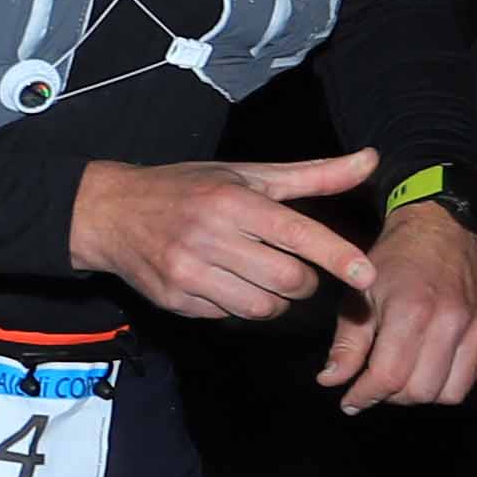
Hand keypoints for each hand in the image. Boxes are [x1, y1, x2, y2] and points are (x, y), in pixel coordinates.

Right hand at [69, 148, 376, 324]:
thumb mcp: (246, 175)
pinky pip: (230, 316)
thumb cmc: (186, 188)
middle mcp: (209, 237)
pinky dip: (239, 306)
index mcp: (231, 201)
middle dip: (304, 280)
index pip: (297, 233)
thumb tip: (370, 160)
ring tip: (260, 277)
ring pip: (263, 307)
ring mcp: (188, 272)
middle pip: (288, 280)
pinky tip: (225, 284)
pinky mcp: (175, 299)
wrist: (107, 212)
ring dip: (275, 299)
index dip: (336, 256)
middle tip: (292, 266)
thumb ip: (312, 175)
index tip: (367, 274)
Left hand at [318, 196, 476, 413]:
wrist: (443, 232)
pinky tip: (431, 364)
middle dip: (392, 396)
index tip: (350, 401)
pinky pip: (474, 378)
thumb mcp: (357, 297)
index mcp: (411, 311)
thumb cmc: (392, 263)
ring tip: (404, 377)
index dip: (365, 396)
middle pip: (421, 392)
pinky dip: (450, 381)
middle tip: (377, 384)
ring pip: (451, 393)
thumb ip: (347, 344)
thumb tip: (331, 382)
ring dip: (423, 393)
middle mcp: (452, 322)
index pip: (389, 377)